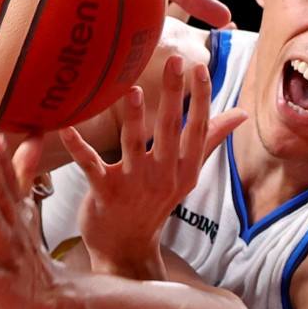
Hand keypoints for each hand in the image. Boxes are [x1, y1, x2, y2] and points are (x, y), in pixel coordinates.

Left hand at [0, 135, 64, 308]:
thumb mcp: (26, 215)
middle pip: (2, 196)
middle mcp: (13, 230)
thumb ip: (21, 181)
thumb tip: (28, 145)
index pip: (9, 183)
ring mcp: (8, 255)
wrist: (48, 299)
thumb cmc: (27, 254)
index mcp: (16, 216)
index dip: (1, 160)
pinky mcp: (0, 281)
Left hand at [60, 55, 245, 271]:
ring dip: (134, 117)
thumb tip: (240, 114)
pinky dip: (79, 146)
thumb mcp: (186, 175)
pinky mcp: (105, 193)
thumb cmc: (155, 202)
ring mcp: (133, 185)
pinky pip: (90, 165)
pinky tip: (67, 126)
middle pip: (170, 130)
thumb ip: (209, 141)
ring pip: (133, 145)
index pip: (197, 129)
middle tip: (174, 60)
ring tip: (132, 89)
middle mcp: (163, 176)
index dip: (201, 98)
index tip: (198, 67)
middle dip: (173, 95)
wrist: (127, 248)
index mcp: (184, 169)